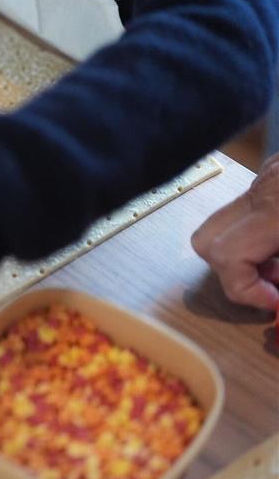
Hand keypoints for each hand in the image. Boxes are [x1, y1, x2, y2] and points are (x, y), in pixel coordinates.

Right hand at [192, 152, 278, 309]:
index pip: (225, 257)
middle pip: (206, 242)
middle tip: (266, 285)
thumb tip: (277, 307)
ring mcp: (264, 177)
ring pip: (222, 224)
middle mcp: (261, 191)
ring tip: (276, 265)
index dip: (245, 291)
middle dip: (230, 273)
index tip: (273, 302)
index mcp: (277, 211)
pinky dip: (258, 234)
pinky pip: (246, 210)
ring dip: (241, 254)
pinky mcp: (272, 171)